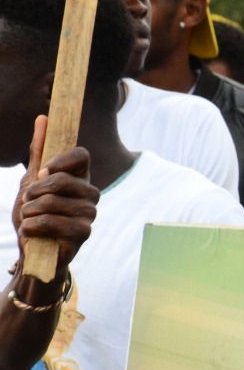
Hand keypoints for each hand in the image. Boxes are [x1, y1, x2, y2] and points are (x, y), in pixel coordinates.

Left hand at [13, 116, 97, 270]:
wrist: (32, 251)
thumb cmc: (34, 215)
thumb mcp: (31, 180)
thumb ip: (39, 151)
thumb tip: (43, 118)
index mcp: (80, 178)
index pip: (81, 155)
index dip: (60, 160)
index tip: (42, 171)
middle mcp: (90, 194)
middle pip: (63, 179)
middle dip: (35, 190)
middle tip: (28, 201)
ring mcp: (89, 214)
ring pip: (54, 201)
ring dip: (30, 210)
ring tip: (29, 218)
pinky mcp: (84, 233)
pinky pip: (53, 222)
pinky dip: (33, 226)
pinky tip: (32, 232)